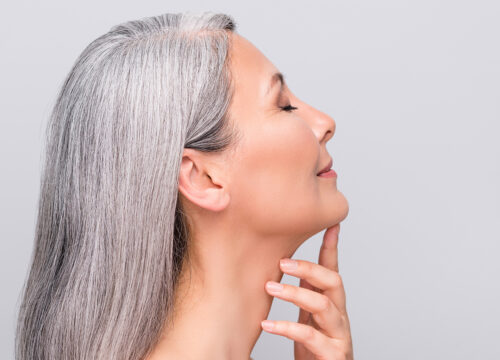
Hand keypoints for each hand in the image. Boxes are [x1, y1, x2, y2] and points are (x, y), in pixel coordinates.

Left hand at [261, 224, 353, 359]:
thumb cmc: (314, 350)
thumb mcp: (308, 317)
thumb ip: (304, 294)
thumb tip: (286, 264)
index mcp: (332, 304)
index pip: (333, 271)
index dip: (332, 248)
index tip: (331, 225)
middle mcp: (339, 316)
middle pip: (334, 281)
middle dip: (309, 268)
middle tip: (282, 262)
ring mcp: (339, 335)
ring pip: (324, 305)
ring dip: (295, 293)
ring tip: (269, 288)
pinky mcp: (334, 354)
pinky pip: (312, 336)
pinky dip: (287, 328)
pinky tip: (267, 324)